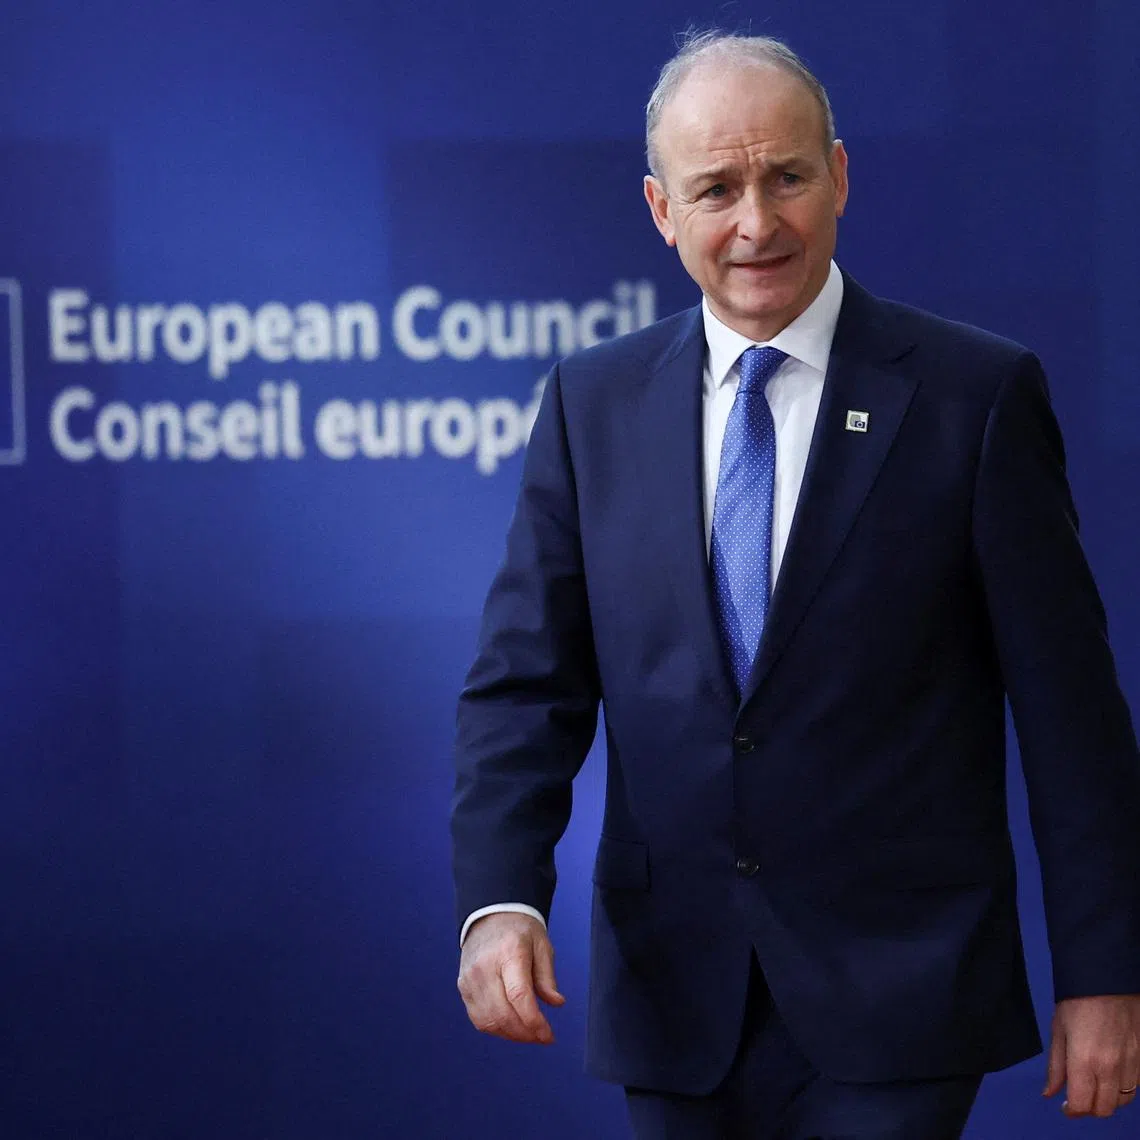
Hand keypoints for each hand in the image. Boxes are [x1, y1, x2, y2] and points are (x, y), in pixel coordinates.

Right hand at [457, 912, 564, 1043]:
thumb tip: (557, 1003)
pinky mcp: (463, 988)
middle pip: (503, 1014)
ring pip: (489, 1022)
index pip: (519, 996)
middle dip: (526, 1033)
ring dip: (512, 1035)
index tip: (549, 1035)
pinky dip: (497, 1029)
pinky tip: (512, 1027)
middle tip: (543, 1037)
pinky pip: (479, 1019)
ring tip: (530, 1034)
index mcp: (508, 952)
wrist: (490, 916)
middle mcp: (484, 967)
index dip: (534, 1022)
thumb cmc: (519, 931)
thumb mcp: (542, 945)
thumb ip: (547, 976)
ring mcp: (470, 979)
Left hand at [1043, 995, 1139, 1117]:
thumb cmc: (1076, 1002)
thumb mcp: (1058, 1030)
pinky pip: (1135, 1087)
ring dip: (1107, 1101)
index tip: (1065, 1106)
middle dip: (1089, 1108)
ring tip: (1093, 1087)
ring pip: (1123, 1101)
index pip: (1082, 1104)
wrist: (1108, 980)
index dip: (1072, 1110)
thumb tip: (1050, 1094)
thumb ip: (1055, 1066)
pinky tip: (1110, 1077)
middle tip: (1077, 1097)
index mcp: (1084, 1061)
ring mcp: (1131, 1065)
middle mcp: (1110, 1069)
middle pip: (1104, 1109)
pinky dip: (1122, 1089)